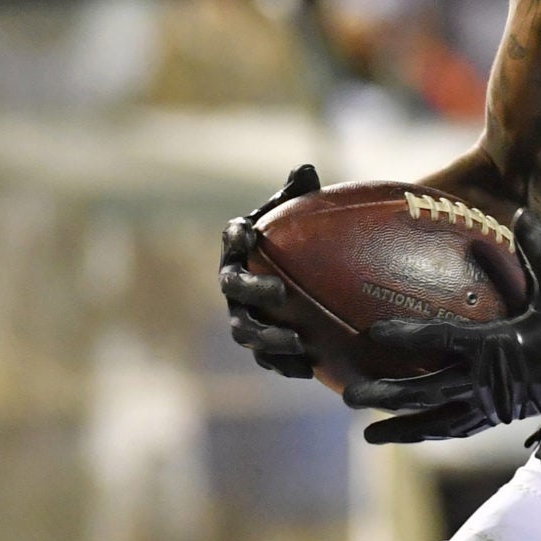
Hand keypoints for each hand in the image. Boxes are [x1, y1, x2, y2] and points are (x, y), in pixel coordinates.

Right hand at [220, 164, 320, 378]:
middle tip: (282, 293)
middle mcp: (234, 283)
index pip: (232, 240)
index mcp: (240, 249)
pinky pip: (266, 358)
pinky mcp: (259, 344)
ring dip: (269, 338)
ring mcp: (242, 315)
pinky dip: (285, 364)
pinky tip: (309, 370)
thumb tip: (306, 170)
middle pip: (234, 289)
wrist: (297, 276)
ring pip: (246, 331)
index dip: (236, 238)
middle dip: (254, 292)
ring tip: (297, 342)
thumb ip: (300, 193)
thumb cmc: (295, 238)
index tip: (249, 233)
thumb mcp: (298, 214)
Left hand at [347, 212, 540, 444]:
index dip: (405, 337)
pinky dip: (433, 432)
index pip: (441, 341)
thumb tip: (520, 213)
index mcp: (498, 346)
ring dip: (403, 427)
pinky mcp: (502, 416)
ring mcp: (494, 404)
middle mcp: (489, 381)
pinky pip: (459, 428)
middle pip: (427, 392)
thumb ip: (535, 250)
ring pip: (439, 421)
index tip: (373, 335)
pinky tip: (413, 434)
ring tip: (370, 435)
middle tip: (350, 395)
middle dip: (387, 396)